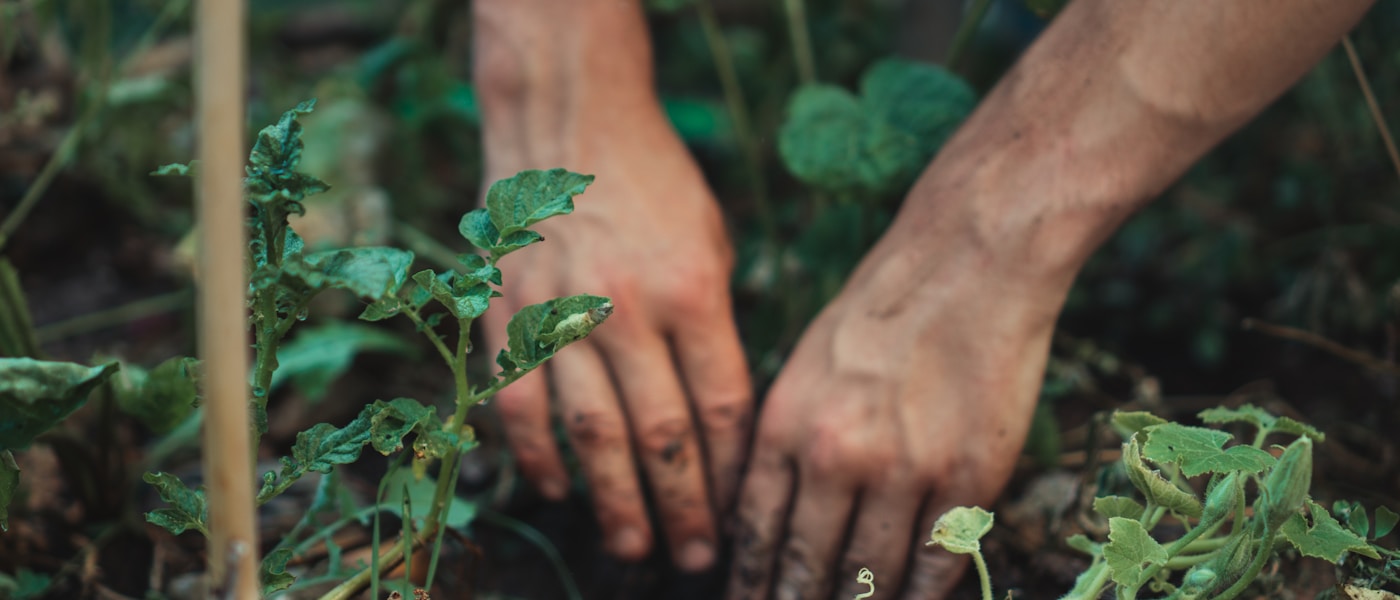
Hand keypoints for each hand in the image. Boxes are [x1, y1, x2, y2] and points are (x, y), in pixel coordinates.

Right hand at [479, 104, 752, 571]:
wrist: (567, 122)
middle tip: (695, 561)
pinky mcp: (509, 314)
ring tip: (634, 547)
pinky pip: (521, 403)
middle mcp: (627, 309)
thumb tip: (721, 415)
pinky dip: (538, 455)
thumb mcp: (712, 242)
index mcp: (693, 290)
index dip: (732, 471)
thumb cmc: (655, 183)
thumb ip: (716, 326)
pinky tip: (558, 491)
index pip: (721, 407)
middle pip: (662, 436)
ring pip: (591, 434)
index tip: (741, 512)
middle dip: (684, 508)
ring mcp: (561, 314)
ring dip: (613, 502)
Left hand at [726, 213, 1061, 598]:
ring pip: (871, 575)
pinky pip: (937, 563)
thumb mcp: (805, 365)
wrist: (969, 259)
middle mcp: (837, 456)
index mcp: (786, 425)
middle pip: (808, 565)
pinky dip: (920, 595)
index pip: (756, 532)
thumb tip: (764, 515)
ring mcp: (906, 471)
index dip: (751, 581)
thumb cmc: (882, 306)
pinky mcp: (969, 477)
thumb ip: (784, 441)